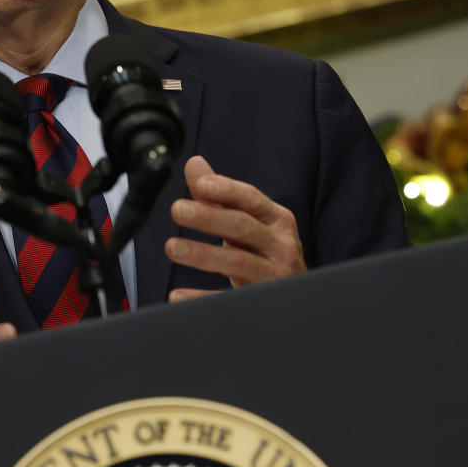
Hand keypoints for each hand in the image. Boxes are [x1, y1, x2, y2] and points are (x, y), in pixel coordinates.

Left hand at [165, 155, 305, 302]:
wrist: (295, 297)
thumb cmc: (267, 252)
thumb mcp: (250, 221)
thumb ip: (220, 195)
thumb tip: (194, 164)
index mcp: (277, 220)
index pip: (251, 199)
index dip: (227, 190)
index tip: (201, 184)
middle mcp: (280, 245)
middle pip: (243, 227)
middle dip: (209, 218)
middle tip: (177, 210)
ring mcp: (274, 275)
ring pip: (238, 263)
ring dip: (203, 254)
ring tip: (172, 247)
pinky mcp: (260, 301)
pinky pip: (229, 300)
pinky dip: (202, 297)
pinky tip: (177, 295)